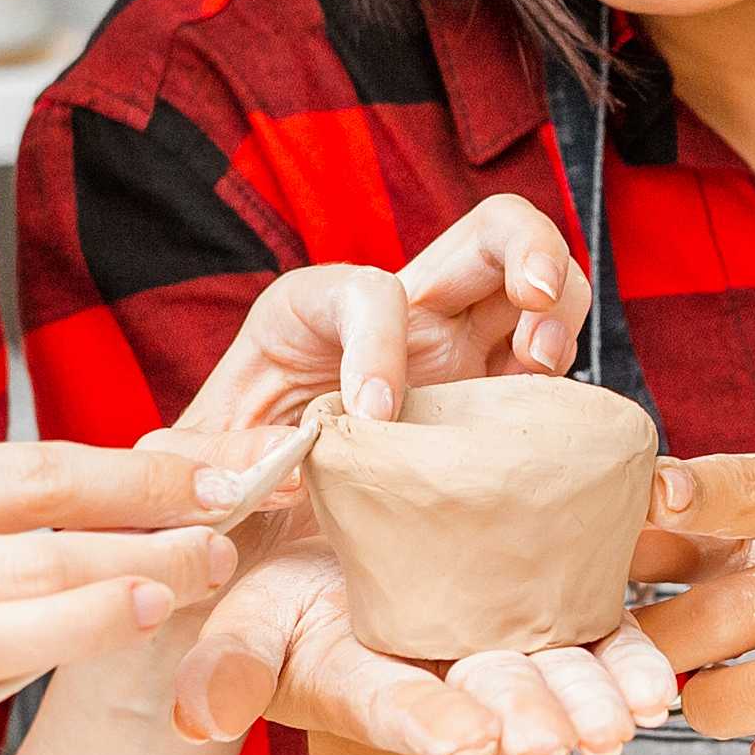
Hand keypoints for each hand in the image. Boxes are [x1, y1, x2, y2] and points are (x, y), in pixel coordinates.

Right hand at [168, 540, 679, 754]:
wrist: (346, 538)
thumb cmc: (286, 595)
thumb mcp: (243, 623)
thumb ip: (225, 668)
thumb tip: (195, 719)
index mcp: (366, 685)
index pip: (396, 712)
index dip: (430, 726)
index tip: (467, 743)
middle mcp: (443, 679)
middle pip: (489, 701)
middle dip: (526, 721)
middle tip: (552, 743)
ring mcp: (502, 647)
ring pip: (555, 674)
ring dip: (591, 699)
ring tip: (627, 719)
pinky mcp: (549, 606)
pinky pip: (598, 634)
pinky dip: (630, 658)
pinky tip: (660, 682)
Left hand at [172, 196, 586, 453]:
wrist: (261, 523)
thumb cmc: (225, 478)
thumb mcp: (190, 468)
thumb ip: (208, 463)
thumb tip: (283, 462)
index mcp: (314, 312)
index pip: (367, 292)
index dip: (378, 345)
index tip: (375, 418)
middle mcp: (401, 310)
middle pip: (490, 231)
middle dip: (527, 250)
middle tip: (534, 300)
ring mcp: (460, 347)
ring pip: (541, 282)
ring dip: (561, 308)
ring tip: (542, 366)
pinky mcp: (495, 393)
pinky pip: (552, 361)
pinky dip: (565, 379)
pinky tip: (544, 420)